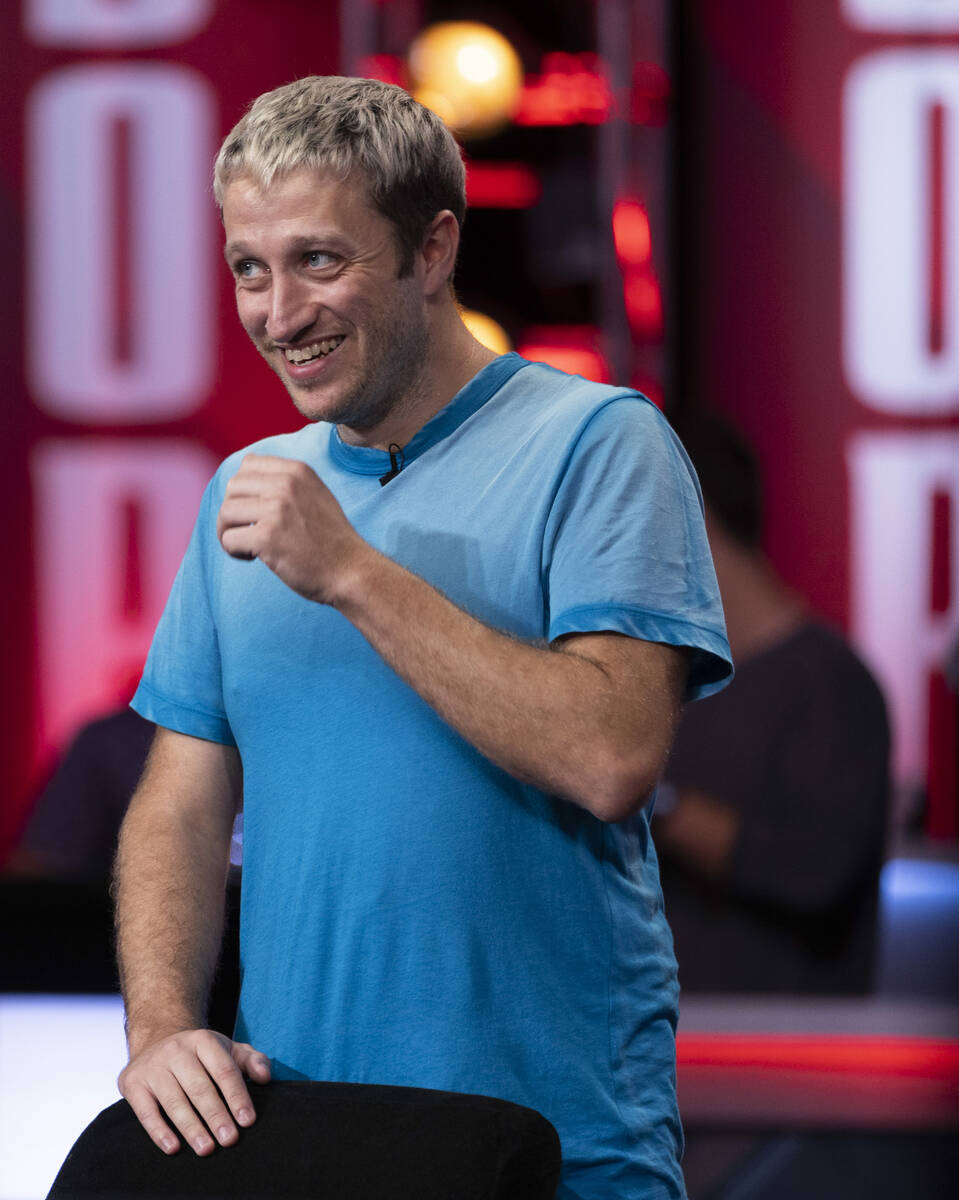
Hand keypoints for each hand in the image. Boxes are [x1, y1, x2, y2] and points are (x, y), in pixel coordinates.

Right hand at [118, 1028, 270, 1155]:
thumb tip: (265, 1077)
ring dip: (191, 1127)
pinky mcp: (133, 1083)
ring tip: (207, 1149)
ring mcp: (153, 1067)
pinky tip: (173, 1148)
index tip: (247, 1120)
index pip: (224, 1070)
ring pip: (174, 1101)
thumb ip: (251, 1060)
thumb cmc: (199, 1053)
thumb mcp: (226, 1048)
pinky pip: (146, 1111)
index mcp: (203, 1040)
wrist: (155, 1039)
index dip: (236, 1096)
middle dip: (216, 1115)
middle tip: (230, 1139)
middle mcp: (176, 1051)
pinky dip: (159, 1131)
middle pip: (199, 1087)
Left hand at [216, 454, 366, 603]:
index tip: (255, 511)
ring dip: (229, 532)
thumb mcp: (316, 495)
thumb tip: (247, 477)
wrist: (350, 571)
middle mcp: (286, 484)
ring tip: (248, 547)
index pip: (248, 464)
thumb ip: (287, 483)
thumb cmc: (331, 541)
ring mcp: (277, 509)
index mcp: (297, 471)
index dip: (244, 489)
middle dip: (234, 512)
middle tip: (248, 532)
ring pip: (226, 512)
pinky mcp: (267, 536)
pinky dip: (234, 551)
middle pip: (233, 487)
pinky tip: (252, 558)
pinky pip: (229, 539)